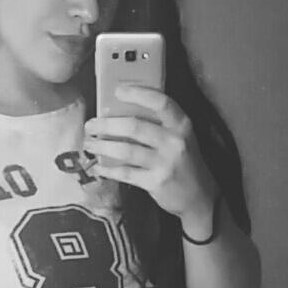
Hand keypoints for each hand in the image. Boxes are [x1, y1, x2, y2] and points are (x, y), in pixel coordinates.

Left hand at [83, 85, 216, 228]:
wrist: (199, 196)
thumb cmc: (184, 161)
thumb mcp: (180, 137)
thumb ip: (159, 124)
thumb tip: (121, 110)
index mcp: (182, 125)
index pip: (161, 102)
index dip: (138, 94)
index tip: (117, 91)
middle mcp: (174, 141)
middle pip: (135, 126)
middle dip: (107, 125)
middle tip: (90, 125)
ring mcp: (165, 163)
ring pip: (126, 150)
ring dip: (102, 145)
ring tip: (89, 143)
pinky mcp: (156, 182)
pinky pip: (125, 172)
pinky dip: (108, 169)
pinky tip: (99, 166)